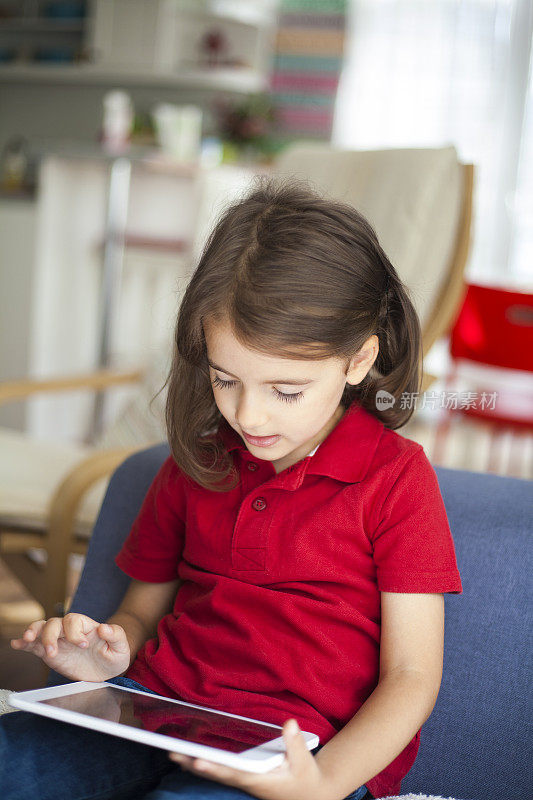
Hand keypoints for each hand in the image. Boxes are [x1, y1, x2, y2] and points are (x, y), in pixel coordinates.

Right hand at [10, 613, 130, 681]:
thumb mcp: (121, 646)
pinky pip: (35, 645)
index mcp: (86, 626)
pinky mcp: (51, 653)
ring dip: (34, 633)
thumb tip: (104, 628)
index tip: (81, 645)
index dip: (74, 632)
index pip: (74, 621)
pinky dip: (24, 644)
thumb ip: (116, 635)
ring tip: (27, 640)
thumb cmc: (115, 654)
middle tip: (53, 652)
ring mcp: (59, 640)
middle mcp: (70, 631)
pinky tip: (17, 644)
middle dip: (50, 636)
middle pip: (54, 623)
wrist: (107, 668)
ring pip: (42, 629)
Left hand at [168, 719, 334, 799]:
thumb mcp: (304, 760)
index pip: (233, 773)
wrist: (310, 795)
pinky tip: (192, 758)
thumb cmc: (305, 778)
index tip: (197, 761)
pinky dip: (206, 764)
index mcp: (259, 779)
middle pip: (216, 773)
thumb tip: (288, 723)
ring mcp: (244, 781)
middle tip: (171, 753)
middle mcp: (247, 782)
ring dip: (194, 764)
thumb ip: (294, 742)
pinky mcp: (244, 777)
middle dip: (194, 763)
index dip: (216, 767)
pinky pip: (221, 771)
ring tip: (173, 754)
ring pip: (216, 773)